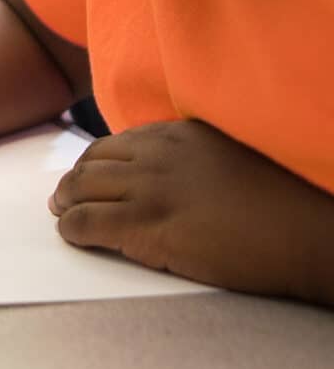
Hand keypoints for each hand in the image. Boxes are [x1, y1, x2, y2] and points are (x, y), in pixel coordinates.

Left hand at [50, 119, 333, 302]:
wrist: (306, 234)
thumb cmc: (276, 202)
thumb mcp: (225, 155)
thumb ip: (187, 155)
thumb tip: (157, 168)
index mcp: (176, 134)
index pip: (114, 143)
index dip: (94, 162)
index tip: (87, 174)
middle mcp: (156, 155)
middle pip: (91, 163)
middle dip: (73, 181)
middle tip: (63, 197)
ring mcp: (149, 189)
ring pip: (81, 190)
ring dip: (65, 202)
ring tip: (61, 213)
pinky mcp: (146, 226)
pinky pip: (87, 223)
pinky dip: (71, 228)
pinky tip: (70, 234)